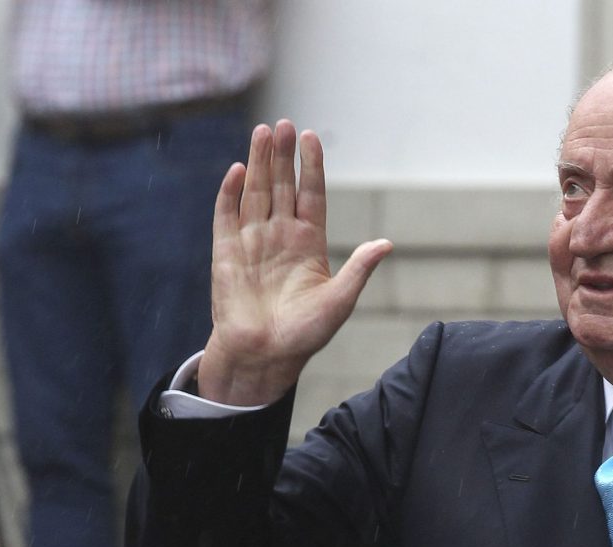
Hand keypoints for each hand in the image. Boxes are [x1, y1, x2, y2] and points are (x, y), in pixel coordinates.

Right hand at [199, 120, 392, 405]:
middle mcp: (280, 236)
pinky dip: (230, 194)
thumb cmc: (304, 334)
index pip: (311, 194)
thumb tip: (386, 244)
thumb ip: (358, 269)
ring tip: (263, 132)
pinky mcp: (226, 254)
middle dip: (283, 155)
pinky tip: (236, 171)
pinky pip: (226, 217)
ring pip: (255, 193)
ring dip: (258, 163)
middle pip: (281, 186)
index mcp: (308, 243)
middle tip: (285, 123)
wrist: (265, 356)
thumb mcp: (339, 301)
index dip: (311, 167)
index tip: (312, 137)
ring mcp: (252, 242)